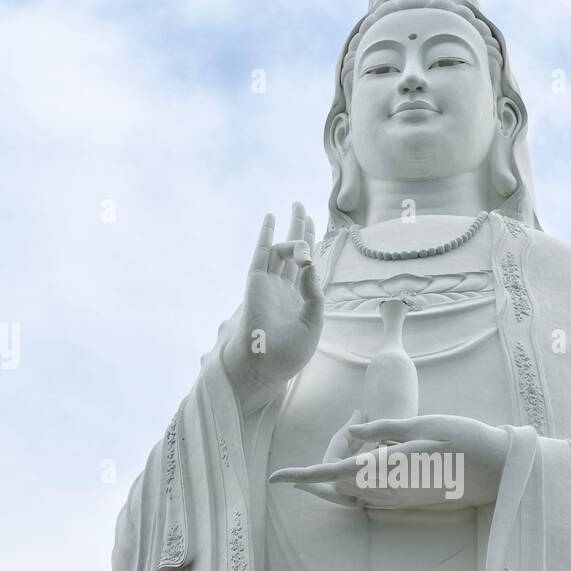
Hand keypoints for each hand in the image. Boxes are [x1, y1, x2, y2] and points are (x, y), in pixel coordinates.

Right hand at [222, 202, 322, 413]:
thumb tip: (312, 263)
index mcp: (299, 300)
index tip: (313, 224)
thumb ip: (315, 293)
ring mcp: (269, 284)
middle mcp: (283, 288)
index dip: (310, 245)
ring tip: (302, 231)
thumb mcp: (313, 322)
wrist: (266, 365)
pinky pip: (261, 254)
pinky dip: (266, 235)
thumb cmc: (289, 352)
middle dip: (298, 228)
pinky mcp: (255, 283)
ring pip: (281, 250)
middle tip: (300, 205)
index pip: (306, 266)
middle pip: (292, 252)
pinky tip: (271, 217)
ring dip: (292, 234)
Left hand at [269, 414, 509, 509]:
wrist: (500, 471)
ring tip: (355, 436)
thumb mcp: (424, 425)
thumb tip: (352, 430)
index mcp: (389, 470)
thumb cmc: (466, 441)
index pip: (335, 475)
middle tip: (343, 430)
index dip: (303, 475)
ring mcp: (400, 499)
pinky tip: (373, 453)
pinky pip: (372, 494)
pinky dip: (362, 476)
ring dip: (343, 470)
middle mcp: (390, 491)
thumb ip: (385, 430)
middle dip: (326, 465)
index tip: (277, 478)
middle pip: (338, 486)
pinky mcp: (409, 500)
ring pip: (354, 492)